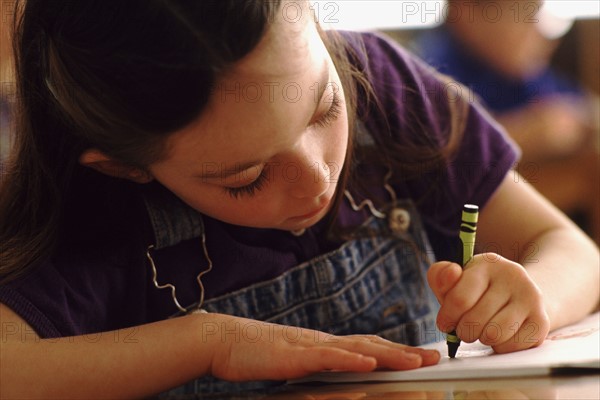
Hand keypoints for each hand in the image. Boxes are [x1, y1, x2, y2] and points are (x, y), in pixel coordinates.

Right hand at [198, 313, 439, 381]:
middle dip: (403, 351)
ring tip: (415, 360)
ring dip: (388, 355)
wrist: (224, 339)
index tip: (420, 356)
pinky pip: (326, 358)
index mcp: (324, 345)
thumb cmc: (256, 352)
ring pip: (356, 349)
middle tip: (433, 356)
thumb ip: (316, 364)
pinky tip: (368, 363)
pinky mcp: (293, 356)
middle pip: (371, 345)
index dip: (395, 351)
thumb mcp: (293, 360)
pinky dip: (349, 360)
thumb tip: (338, 370)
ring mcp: (310, 347)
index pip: (367, 347)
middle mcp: (323, 342)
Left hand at [427, 254, 549, 352]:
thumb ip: (441, 276)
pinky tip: (499, 335)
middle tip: (464, 328)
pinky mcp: (541, 319)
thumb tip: (451, 273)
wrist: (519, 292)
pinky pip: (511, 346)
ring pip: (494, 334)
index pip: (460, 298)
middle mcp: (513, 275)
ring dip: (481, 339)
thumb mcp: (457, 279)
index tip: (445, 323)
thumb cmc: (479, 289)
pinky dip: (500, 347)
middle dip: (463, 331)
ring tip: (481, 331)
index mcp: (487, 263)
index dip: (447, 317)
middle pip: (475, 320)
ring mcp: (530, 297)